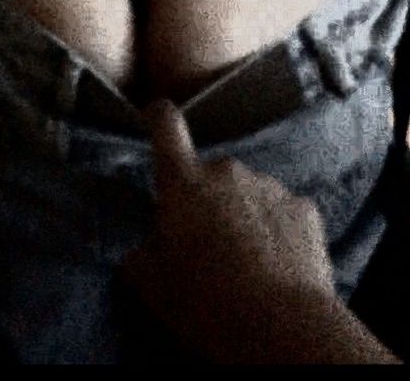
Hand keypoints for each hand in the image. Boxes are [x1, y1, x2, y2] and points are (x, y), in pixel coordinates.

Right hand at [123, 101, 335, 364]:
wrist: (282, 328)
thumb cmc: (206, 304)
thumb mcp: (151, 283)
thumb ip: (139, 250)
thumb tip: (142, 243)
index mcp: (184, 183)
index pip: (165, 126)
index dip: (158, 116)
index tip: (155, 115)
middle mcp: (227, 171)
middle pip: (208, 174)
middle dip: (205, 200)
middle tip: (205, 245)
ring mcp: (269, 186)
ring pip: (247, 193)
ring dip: (242, 216)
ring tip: (244, 264)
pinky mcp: (304, 208)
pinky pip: (281, 211)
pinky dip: (276, 231)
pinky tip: (275, 266)